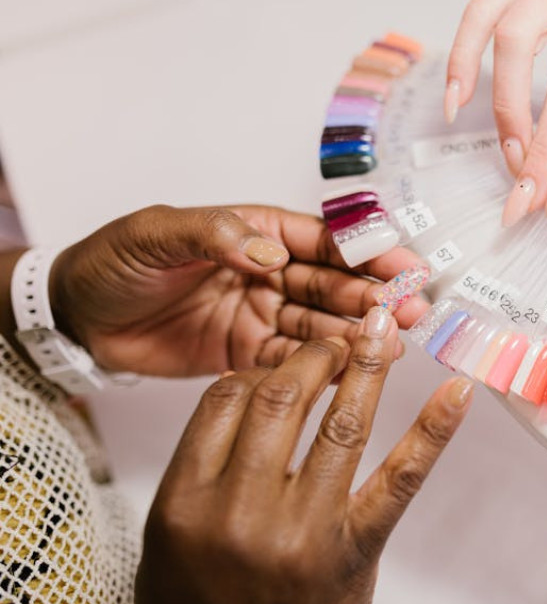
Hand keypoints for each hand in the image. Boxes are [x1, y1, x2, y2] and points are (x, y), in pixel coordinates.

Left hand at [50, 204, 429, 376]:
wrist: (78, 317)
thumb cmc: (115, 261)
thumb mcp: (158, 233)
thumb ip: (216, 235)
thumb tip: (270, 254)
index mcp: (257, 231)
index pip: (322, 239)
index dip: (365, 251)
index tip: (403, 264)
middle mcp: (270, 272)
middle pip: (333, 284)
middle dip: (374, 297)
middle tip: (411, 312)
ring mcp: (263, 315)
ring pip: (322, 324)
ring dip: (358, 334)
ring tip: (393, 345)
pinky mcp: (250, 355)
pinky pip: (295, 361)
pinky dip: (324, 367)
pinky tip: (355, 371)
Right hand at [136, 306, 473, 603]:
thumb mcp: (170, 542)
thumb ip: (199, 470)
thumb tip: (242, 394)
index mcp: (186, 504)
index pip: (225, 399)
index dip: (258, 369)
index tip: (280, 364)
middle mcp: (242, 513)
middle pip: (282, 398)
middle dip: (314, 358)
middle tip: (335, 344)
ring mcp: (303, 531)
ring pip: (342, 424)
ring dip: (366, 368)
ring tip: (379, 335)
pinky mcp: (356, 550)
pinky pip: (399, 479)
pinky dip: (433, 430)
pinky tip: (456, 393)